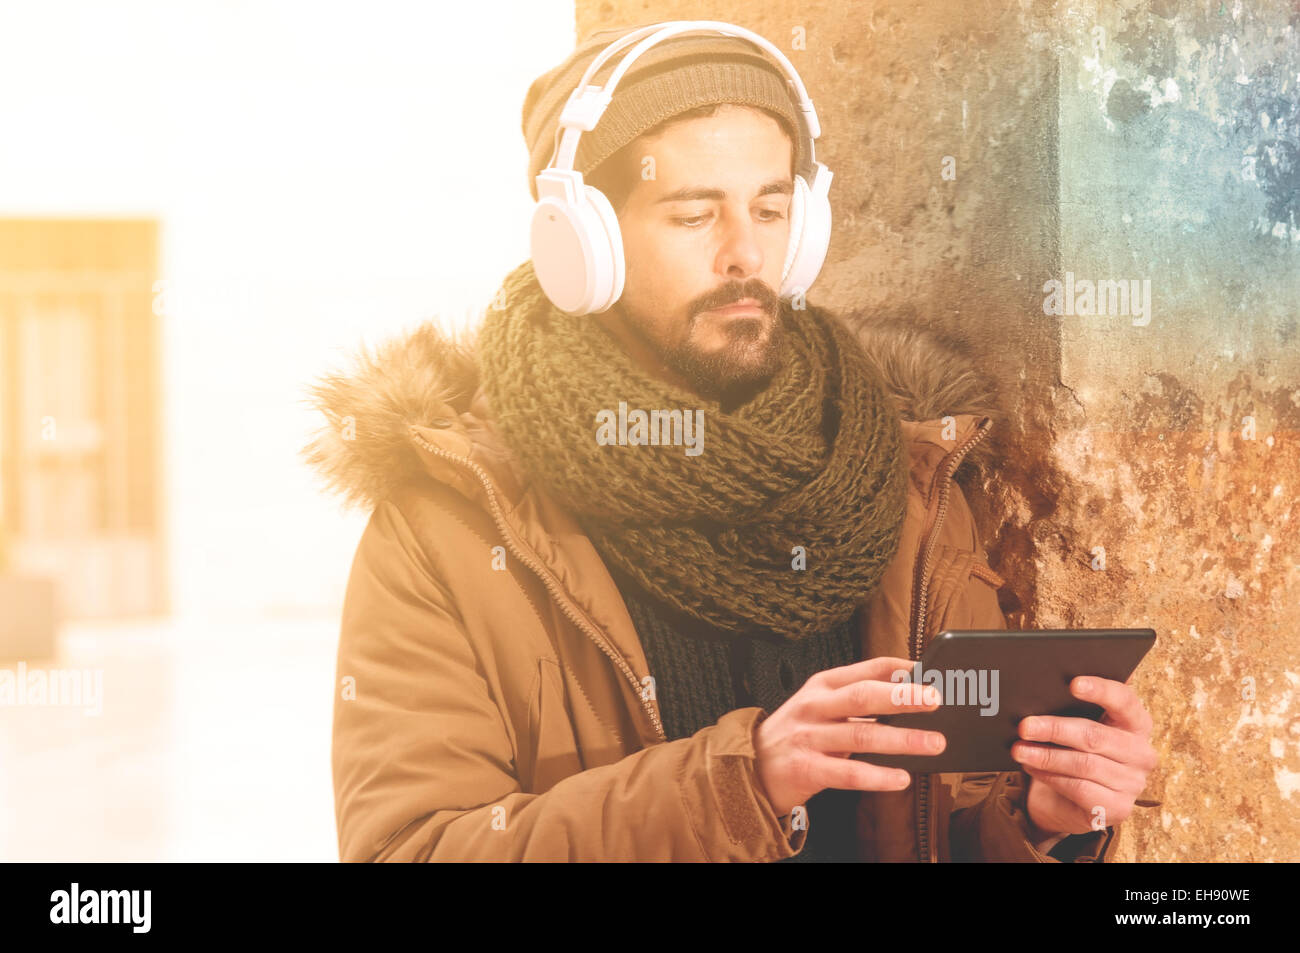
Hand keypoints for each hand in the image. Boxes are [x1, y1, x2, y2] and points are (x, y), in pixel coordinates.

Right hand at [753, 656, 946, 817]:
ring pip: (861, 735)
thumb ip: (857, 700)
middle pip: (862, 696)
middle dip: (902, 697)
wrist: (750, 765)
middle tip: (935, 699)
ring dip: (902, 739)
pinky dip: (878, 776)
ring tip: (934, 742)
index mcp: (822, 685)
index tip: (930, 671)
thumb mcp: (821, 706)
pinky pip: (848, 773)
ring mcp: (809, 738)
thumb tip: (909, 695)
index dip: (899, 669)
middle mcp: (815, 707)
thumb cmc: (798, 733)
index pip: (866, 669)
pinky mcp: (806, 769)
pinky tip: (901, 778)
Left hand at [1010, 676, 1156, 837]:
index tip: (1073, 684)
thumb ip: (1070, 706)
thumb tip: (1039, 688)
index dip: (1100, 690)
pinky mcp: (1118, 808)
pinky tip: (1032, 767)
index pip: (1125, 701)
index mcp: (1136, 723)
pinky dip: (1050, 776)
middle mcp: (1141, 753)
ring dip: (1046, 756)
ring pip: (1084, 764)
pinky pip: (1079, 788)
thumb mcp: (1075, 725)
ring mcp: (1133, 783)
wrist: (1068, 799)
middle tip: (1024, 726)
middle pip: (1095, 736)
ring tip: (1019, 749)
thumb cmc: (1072, 750)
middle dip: (1055, 729)